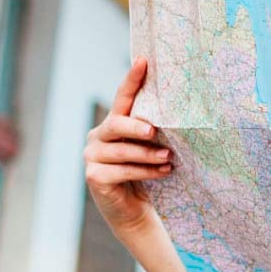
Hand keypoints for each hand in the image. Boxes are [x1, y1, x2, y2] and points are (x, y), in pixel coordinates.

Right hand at [84, 58, 171, 238]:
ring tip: (169, 157)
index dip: (132, 80)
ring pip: (122, 150)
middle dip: (136, 126)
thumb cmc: (145, 173)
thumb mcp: (150, 148)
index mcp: (113, 124)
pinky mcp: (94, 176)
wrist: (134, 210)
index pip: (122, 98)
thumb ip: (154, 130)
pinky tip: (163, 171)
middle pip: (116, 124)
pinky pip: (122, 171)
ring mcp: (92, 156)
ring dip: (148, 154)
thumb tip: (178, 111)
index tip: (144, 61)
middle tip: (154, 131)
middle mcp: (97, 136)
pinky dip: (145, 171)